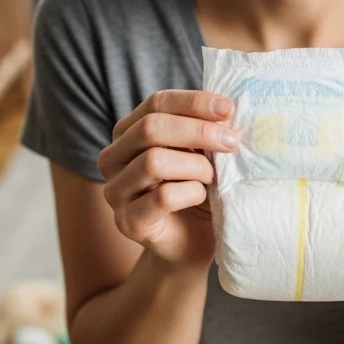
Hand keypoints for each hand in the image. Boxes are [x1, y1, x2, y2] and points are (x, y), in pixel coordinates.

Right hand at [96, 90, 238, 266]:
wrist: (194, 241)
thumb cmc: (198, 188)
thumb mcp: (200, 151)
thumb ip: (202, 128)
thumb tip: (226, 109)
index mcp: (127, 132)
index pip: (156, 103)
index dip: (193, 102)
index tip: (228, 109)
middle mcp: (112, 158)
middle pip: (150, 129)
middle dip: (198, 131)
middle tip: (231, 142)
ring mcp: (115, 192)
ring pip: (153, 162)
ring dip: (196, 166)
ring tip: (214, 176)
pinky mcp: (128, 222)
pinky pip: (162, 197)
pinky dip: (192, 192)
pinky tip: (202, 196)